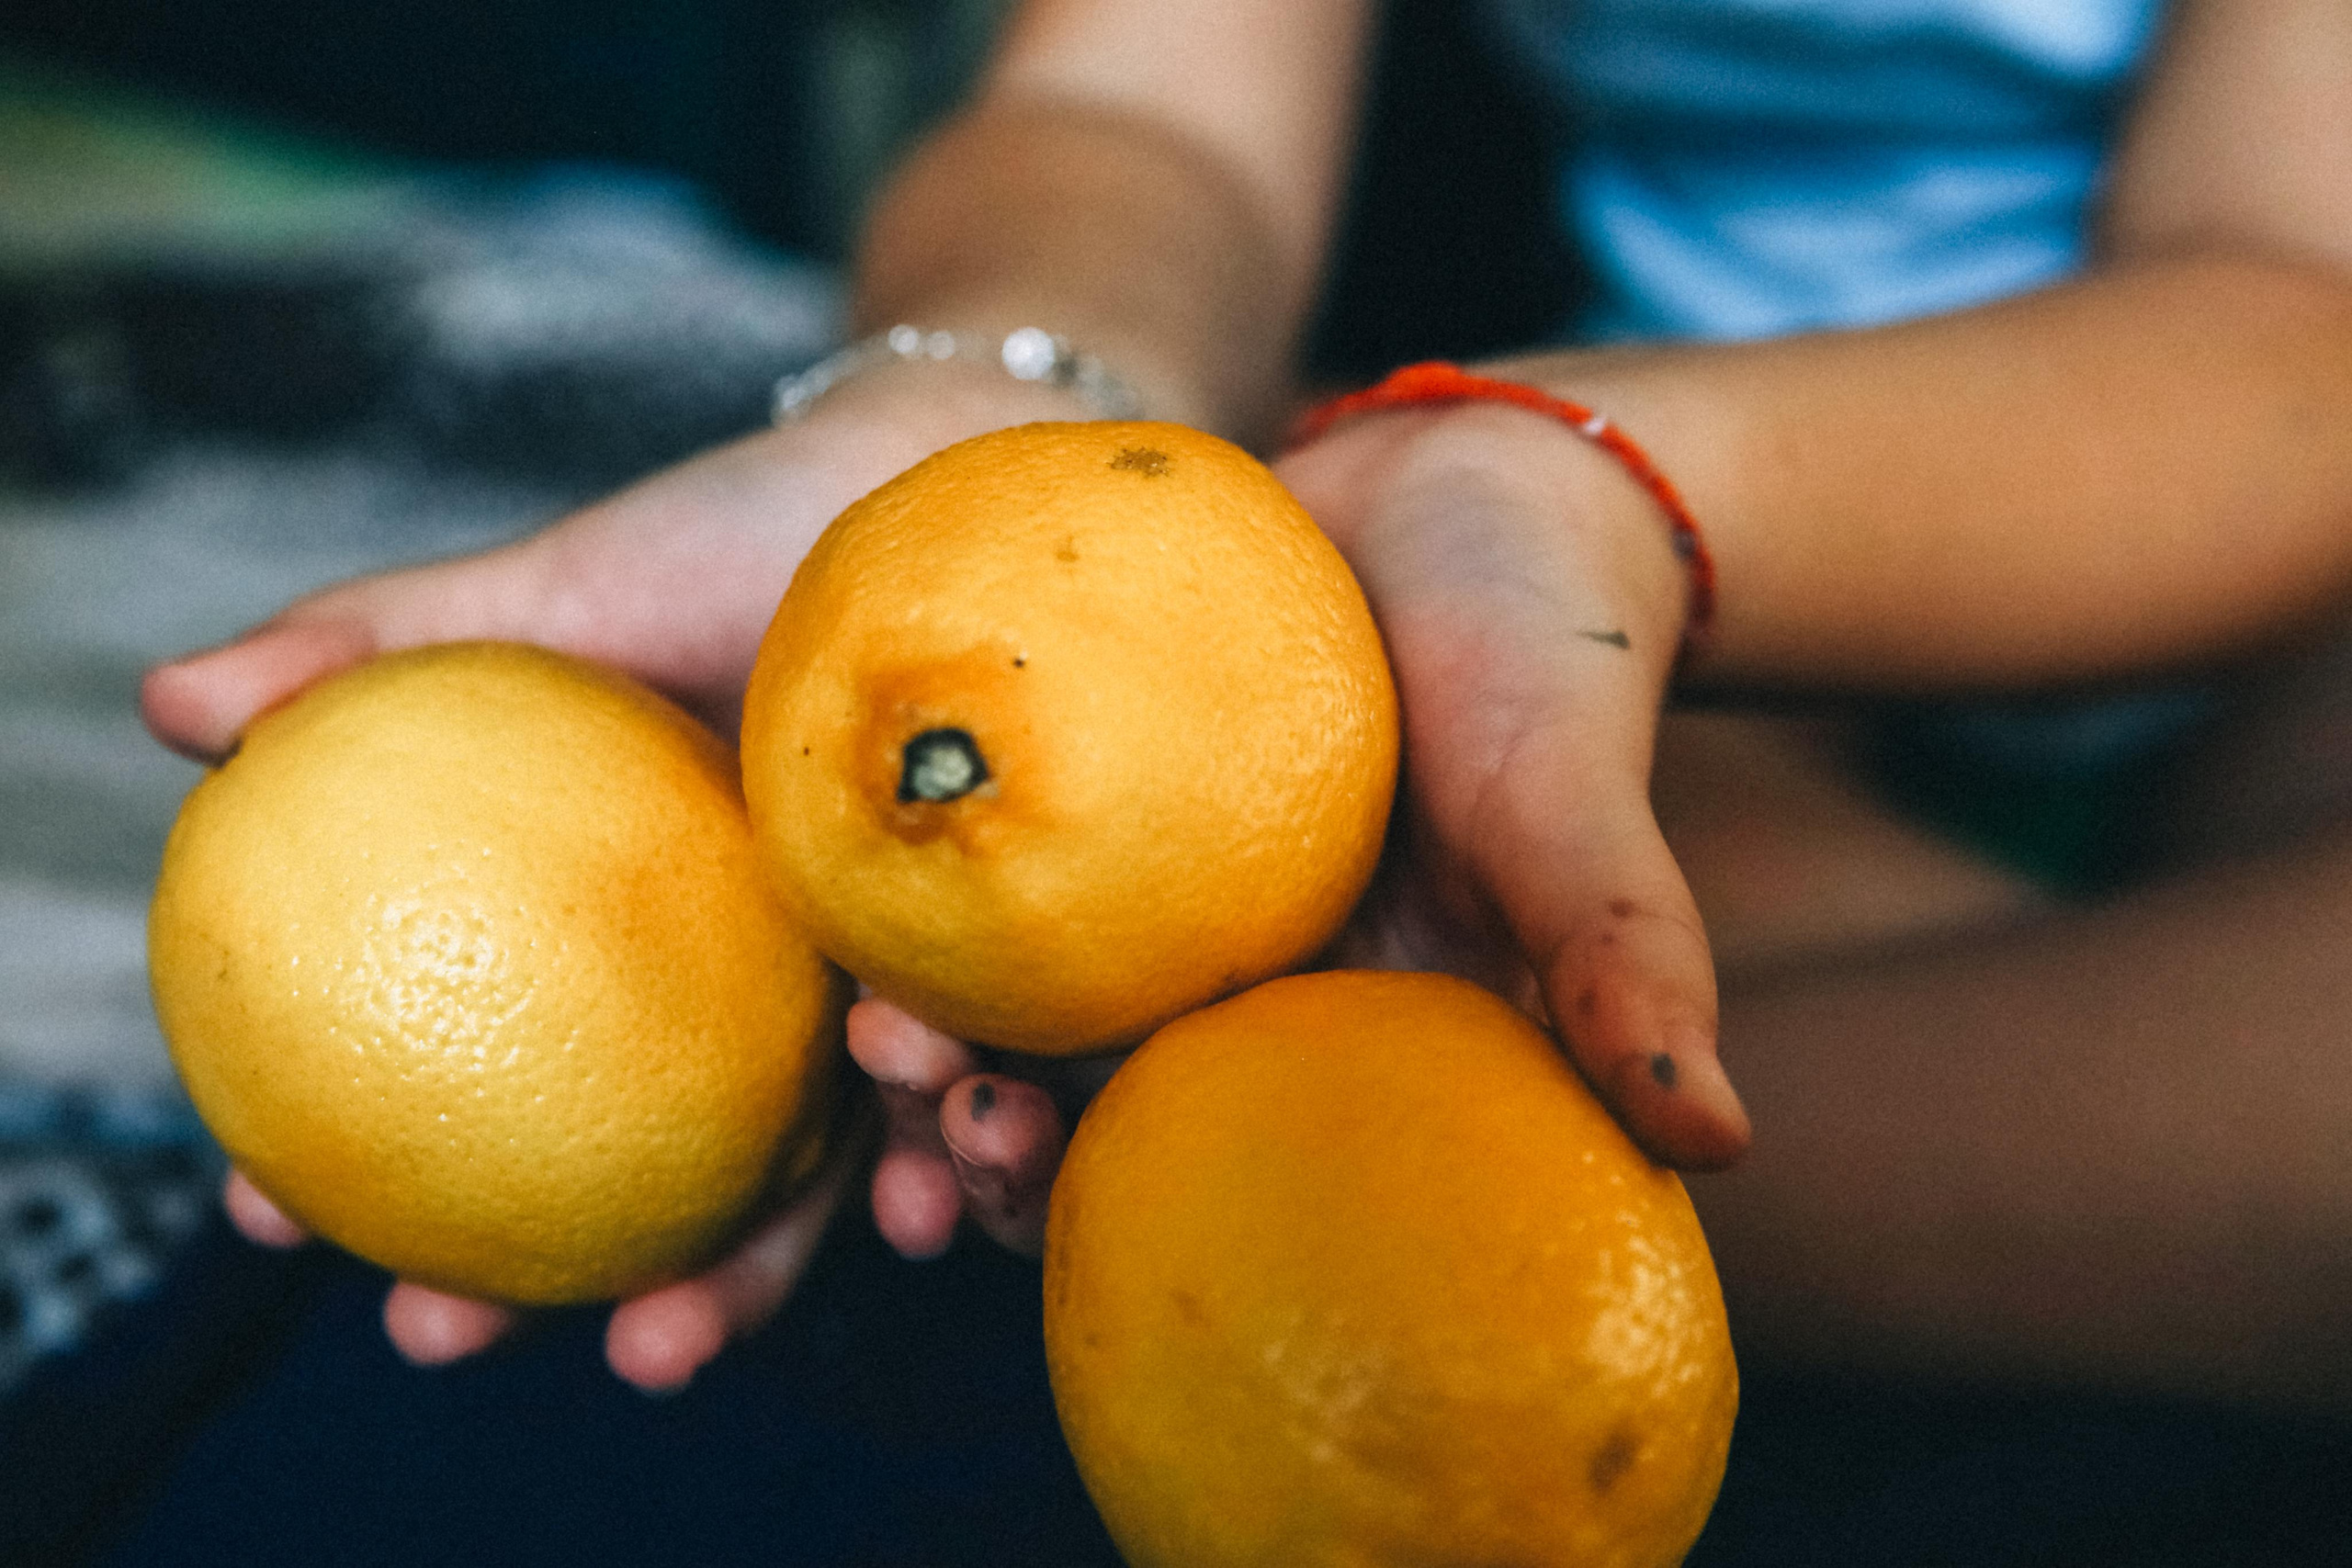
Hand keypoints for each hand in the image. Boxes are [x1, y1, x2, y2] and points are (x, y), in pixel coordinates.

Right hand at [143, 371, 1088, 1386]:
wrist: (932, 472)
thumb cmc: (733, 539)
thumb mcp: (557, 596)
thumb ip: (377, 652)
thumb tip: (173, 706)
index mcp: (644, 961)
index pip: (516, 1116)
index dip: (418, 1211)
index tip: (333, 1250)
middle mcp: (771, 1008)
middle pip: (706, 1203)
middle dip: (675, 1306)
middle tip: (626, 1357)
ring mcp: (898, 998)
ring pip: (874, 1174)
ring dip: (859, 1236)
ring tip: (864, 1233)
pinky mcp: (1028, 970)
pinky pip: (1016, 1086)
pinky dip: (994, 1138)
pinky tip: (973, 1143)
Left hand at [848, 394, 1751, 1268]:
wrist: (1470, 483)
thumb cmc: (1549, 652)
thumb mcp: (1576, 807)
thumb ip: (1627, 960)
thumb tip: (1717, 1144)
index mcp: (1338, 1043)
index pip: (1217, 1177)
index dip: (1106, 1216)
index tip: (1015, 1203)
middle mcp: (1232, 990)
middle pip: (1085, 1104)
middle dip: (983, 1141)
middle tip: (926, 1112)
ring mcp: (1153, 891)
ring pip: (1011, 994)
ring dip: (928, 1032)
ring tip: (866, 1026)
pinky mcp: (1093, 791)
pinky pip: (986, 855)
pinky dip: (917, 892)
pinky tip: (835, 886)